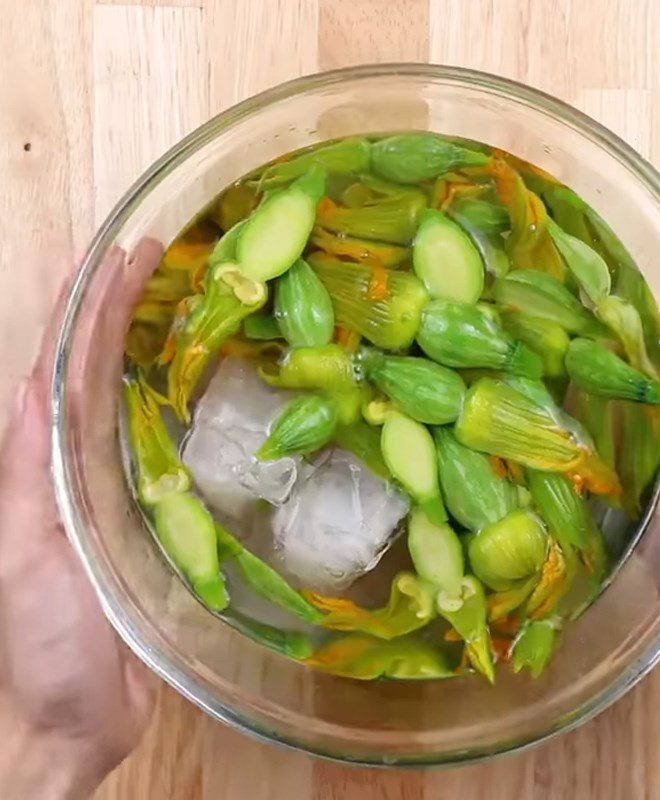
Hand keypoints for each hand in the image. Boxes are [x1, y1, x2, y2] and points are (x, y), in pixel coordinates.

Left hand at [0, 245, 159, 798]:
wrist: (73, 716)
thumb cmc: (43, 642)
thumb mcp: (26, 552)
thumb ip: (30, 475)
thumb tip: (35, 388)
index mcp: (46, 461)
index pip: (66, 363)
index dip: (91, 304)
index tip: (124, 254)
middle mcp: (79, 461)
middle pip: (98, 366)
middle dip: (122, 305)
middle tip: (163, 255)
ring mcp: (117, 485)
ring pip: (132, 398)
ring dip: (152, 343)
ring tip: (189, 298)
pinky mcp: (154, 516)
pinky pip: (168, 447)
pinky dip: (182, 406)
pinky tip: (209, 387)